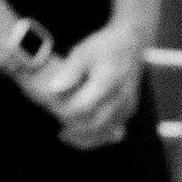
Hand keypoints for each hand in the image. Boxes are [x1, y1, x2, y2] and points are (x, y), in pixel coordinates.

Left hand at [30, 19, 147, 150]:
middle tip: (57, 129)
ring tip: (64, 135)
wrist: (130, 44)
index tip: (50, 111)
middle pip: (94, 124)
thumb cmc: (103, 47)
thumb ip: (69, 72)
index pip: (82, 108)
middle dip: (73, 129)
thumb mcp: (82, 52)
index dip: (64, 113)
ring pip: (104, 132)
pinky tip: (80, 135)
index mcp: (108, 80)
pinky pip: (112, 132)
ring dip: (83, 137)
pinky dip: (96, 137)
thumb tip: (52, 90)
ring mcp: (128, 105)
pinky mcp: (129, 111)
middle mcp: (121, 96)